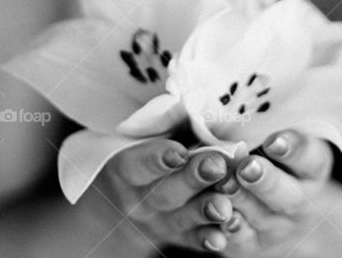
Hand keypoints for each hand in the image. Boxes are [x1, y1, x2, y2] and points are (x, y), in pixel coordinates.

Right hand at [86, 137, 235, 252]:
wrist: (116, 211)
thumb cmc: (140, 159)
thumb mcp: (142, 139)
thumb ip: (169, 123)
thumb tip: (195, 99)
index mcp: (126, 169)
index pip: (140, 163)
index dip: (159, 158)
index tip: (180, 152)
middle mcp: (138, 200)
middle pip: (165, 191)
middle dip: (193, 179)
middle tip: (216, 166)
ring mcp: (157, 223)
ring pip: (181, 219)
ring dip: (204, 211)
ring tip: (225, 205)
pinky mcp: (176, 238)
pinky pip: (192, 241)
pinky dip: (207, 240)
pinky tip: (222, 237)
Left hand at [212, 130, 332, 256]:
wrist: (275, 209)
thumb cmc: (271, 159)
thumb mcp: (279, 138)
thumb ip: (266, 123)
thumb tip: (242, 96)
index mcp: (312, 170)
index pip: (311, 159)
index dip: (294, 150)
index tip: (274, 140)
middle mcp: (301, 203)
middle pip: (289, 196)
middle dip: (266, 181)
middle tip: (246, 167)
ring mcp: (278, 228)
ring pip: (262, 218)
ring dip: (242, 202)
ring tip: (224, 184)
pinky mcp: (253, 247)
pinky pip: (241, 242)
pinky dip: (228, 231)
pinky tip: (217, 216)